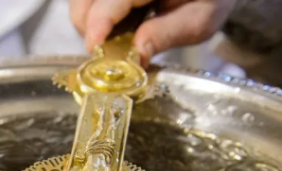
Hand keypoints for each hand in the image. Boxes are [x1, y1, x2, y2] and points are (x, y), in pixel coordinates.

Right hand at [70, 0, 237, 66]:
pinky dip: (93, 15)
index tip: (94, 49)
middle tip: (107, 51)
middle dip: (89, 28)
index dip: (98, 22)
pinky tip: (114, 23)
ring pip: (80, 0)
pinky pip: (87, 1)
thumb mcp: (200, 19)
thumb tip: (135, 55)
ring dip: (88, 22)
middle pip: (86, 0)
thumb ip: (167, 34)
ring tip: (113, 36)